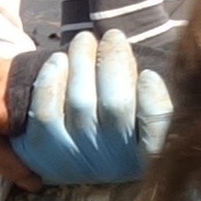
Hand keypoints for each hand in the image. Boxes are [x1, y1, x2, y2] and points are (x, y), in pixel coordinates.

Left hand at [20, 32, 173, 182]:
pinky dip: (52, 79)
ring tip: (85, 40)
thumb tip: (148, 66)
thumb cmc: (115, 124)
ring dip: (82, 61)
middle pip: (116, 107)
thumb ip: (150, 93)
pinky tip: (59, 60)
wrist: (67, 154)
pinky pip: (47, 112)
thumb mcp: (141, 115)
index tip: (148, 74)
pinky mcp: (44, 152)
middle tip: (113, 36)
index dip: (153, 98)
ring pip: (80, 102)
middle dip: (114, 60)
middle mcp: (113, 164)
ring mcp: (76, 160)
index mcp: (146, 156)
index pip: (157, 129)